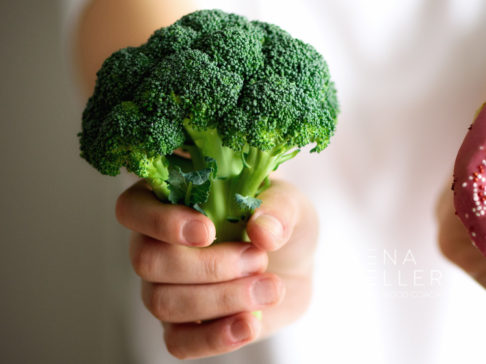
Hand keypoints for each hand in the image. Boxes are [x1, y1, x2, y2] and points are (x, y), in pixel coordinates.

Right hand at [116, 178, 317, 358]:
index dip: (161, 222)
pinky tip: (250, 325)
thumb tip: (261, 230)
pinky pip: (178, 342)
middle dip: (209, 265)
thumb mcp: (291, 204)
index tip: (208, 232)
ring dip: (222, 298)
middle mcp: (155, 244)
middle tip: (258, 259)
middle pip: (147, 261)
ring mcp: (163, 289)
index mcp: (168, 200)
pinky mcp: (183, 327)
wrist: (295, 265)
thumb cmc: (280, 222)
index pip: (132, 208)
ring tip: (271, 288)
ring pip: (163, 302)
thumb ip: (279, 209)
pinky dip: (215, 337)